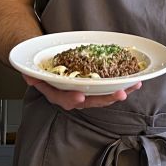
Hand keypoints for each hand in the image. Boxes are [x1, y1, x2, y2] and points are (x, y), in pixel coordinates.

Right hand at [21, 74, 140, 109]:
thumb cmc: (45, 69)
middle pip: (91, 101)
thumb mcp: (35, 71)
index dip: (72, 99)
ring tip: (133, 86)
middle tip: (119, 94)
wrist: (50, 65)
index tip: (79, 96)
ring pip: (104, 95)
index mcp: (60, 95)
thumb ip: (32, 75)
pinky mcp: (98, 86)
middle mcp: (75, 96)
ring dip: (120, 92)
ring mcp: (88, 92)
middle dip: (106, 98)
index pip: (65, 100)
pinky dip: (124, 85)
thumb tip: (28, 76)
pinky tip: (137, 81)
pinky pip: (111, 87)